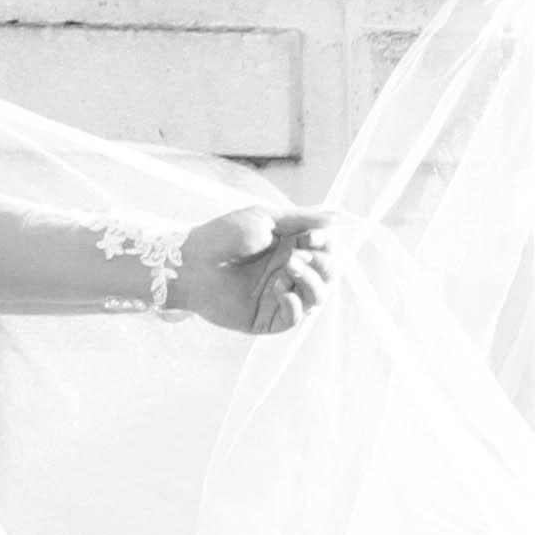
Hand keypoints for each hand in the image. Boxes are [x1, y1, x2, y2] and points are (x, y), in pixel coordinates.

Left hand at [171, 205, 337, 335]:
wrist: (190, 261)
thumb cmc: (223, 235)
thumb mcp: (267, 217)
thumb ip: (306, 218)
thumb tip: (343, 216)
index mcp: (291, 248)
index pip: (327, 251)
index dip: (327, 245)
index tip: (313, 236)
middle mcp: (290, 273)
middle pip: (328, 276)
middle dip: (322, 264)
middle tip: (298, 255)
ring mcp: (280, 297)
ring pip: (317, 299)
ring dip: (310, 282)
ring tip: (288, 268)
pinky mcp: (267, 318)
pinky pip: (295, 319)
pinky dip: (294, 304)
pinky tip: (278, 288)